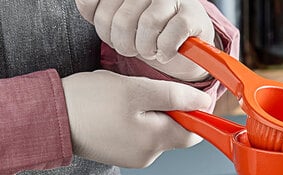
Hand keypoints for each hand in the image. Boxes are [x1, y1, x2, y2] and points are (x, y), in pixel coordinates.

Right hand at [62, 70, 209, 167]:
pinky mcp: (120, 154)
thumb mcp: (136, 90)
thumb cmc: (90, 103)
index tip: (188, 96)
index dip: (198, 114)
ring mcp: (134, 158)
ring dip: (148, 114)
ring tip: (123, 101)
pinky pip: (138, 135)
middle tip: (144, 92)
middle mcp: (149, 156)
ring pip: (155, 132)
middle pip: (175, 132)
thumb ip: (174, 97)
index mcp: (156, 141)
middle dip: (168, 110)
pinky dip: (134, 120)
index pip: (194, 134)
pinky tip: (114, 111)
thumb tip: (204, 103)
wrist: (50, 119)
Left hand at [75, 0, 215, 80]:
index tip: (114, 35)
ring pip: (146, 26)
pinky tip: (164, 54)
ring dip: (145, 49)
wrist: (188, 40)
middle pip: (121, 19)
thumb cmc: (150, 29)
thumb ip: (98, 9)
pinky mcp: (190, 16)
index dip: (103, 28)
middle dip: (124, 44)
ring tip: (149, 51)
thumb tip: (85, 3)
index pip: (98, 6)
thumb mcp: (119, 16)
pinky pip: (168, 38)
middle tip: (132, 48)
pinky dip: (164, 52)